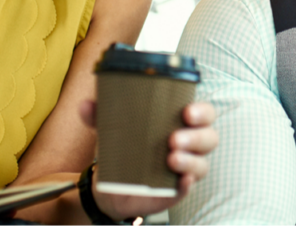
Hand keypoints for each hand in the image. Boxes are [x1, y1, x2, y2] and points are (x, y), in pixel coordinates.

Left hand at [79, 100, 217, 220]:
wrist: (112, 184)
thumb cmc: (124, 147)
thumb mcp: (112, 128)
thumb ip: (100, 115)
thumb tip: (86, 105)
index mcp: (179, 123)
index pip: (204, 113)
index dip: (202, 111)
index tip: (187, 112)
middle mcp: (189, 144)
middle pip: (209, 138)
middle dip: (196, 137)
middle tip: (173, 138)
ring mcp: (185, 168)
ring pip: (201, 164)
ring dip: (190, 161)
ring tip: (171, 159)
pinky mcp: (177, 189)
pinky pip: (189, 187)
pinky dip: (186, 184)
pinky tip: (180, 181)